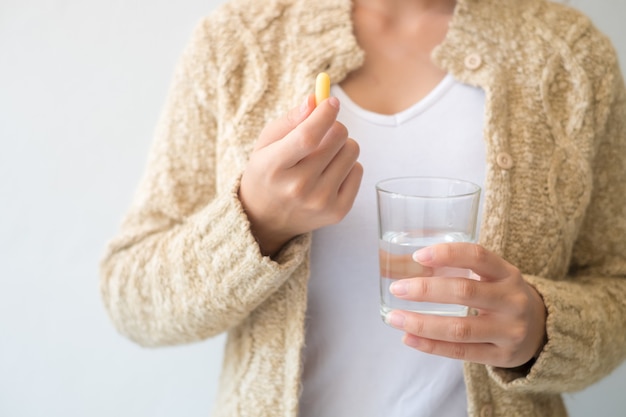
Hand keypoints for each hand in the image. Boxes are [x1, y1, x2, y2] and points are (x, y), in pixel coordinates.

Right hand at [239, 95, 362, 255]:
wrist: (266, 219)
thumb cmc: (267, 172)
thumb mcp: (266, 144)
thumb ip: (290, 120)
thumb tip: (316, 100)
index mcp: (274, 167)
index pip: (307, 136)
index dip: (324, 114)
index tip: (332, 102)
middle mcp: (298, 188)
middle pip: (337, 137)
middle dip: (333, 127)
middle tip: (322, 135)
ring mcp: (320, 202)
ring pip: (352, 151)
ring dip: (341, 146)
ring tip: (323, 157)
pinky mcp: (338, 211)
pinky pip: (358, 170)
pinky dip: (347, 166)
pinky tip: (329, 174)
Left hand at [385, 243, 546, 367]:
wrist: (541, 331)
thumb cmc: (502, 296)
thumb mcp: (493, 277)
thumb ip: (459, 269)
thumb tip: (403, 264)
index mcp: (508, 273)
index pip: (477, 256)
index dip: (447, 254)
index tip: (418, 256)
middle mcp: (512, 300)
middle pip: (464, 292)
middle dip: (425, 290)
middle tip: (397, 288)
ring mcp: (509, 331)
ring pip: (460, 328)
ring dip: (421, 323)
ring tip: (394, 318)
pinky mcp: (502, 356)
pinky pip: (461, 352)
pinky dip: (431, 346)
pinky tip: (408, 338)